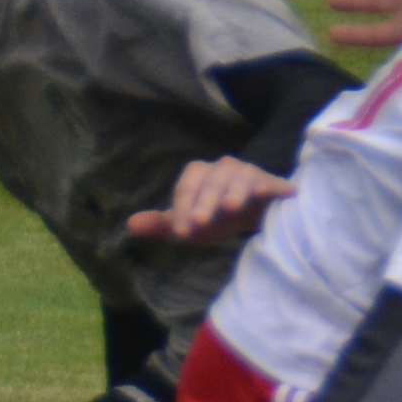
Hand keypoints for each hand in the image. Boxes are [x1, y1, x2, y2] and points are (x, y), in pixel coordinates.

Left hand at [124, 157, 292, 248]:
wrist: (255, 214)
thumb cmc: (216, 218)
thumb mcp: (189, 224)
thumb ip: (162, 224)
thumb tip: (130, 225)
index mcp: (197, 175)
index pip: (186, 189)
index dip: (182, 209)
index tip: (181, 232)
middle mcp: (221, 168)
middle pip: (211, 184)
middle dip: (204, 203)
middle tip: (199, 223)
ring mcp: (247, 173)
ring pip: (239, 179)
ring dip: (234, 192)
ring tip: (230, 207)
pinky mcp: (270, 183)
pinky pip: (269, 183)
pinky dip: (270, 187)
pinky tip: (269, 194)